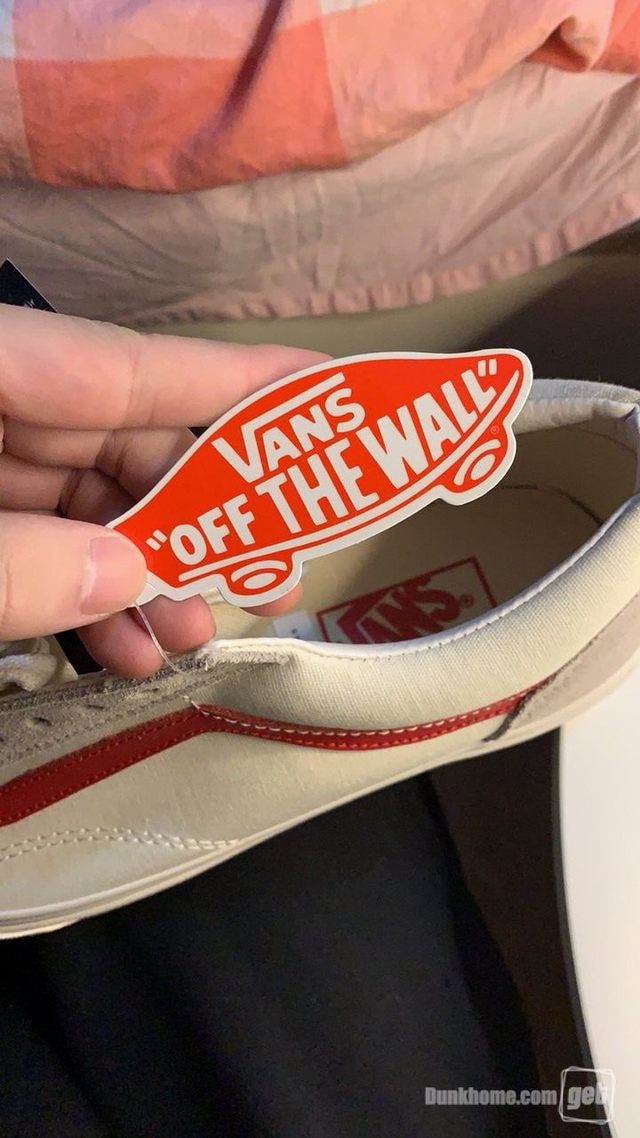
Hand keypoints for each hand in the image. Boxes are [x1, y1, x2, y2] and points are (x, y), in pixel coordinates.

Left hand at [0, 305, 326, 675]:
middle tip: (270, 576)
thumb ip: (21, 562)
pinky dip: (76, 592)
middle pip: (122, 441)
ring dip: (144, 573)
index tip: (327, 394)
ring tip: (189, 635)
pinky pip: (36, 537)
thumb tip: (122, 574)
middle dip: (199, 518)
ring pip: (84, 501)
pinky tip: (119, 648)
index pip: (129, 366)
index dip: (235, 381)